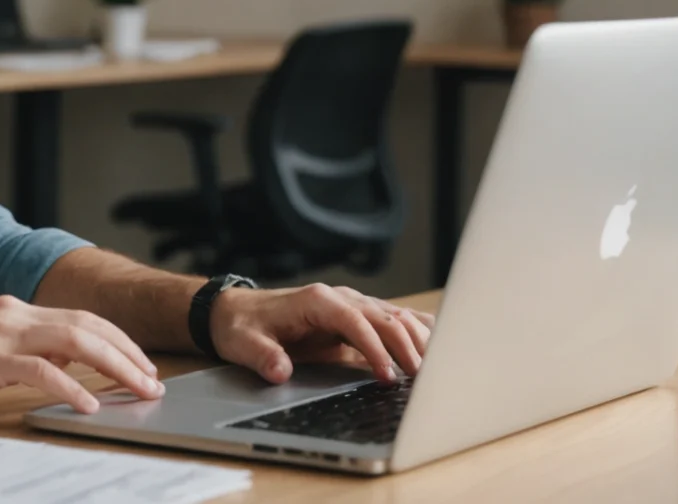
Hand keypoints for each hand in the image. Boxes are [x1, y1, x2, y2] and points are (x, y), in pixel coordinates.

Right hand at [0, 295, 164, 414]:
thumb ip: (17, 348)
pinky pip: (40, 370)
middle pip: (87, 326)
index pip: (79, 318)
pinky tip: (88, 405)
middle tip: (154, 380)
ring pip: (74, 341)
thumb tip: (60, 365)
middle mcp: (10, 312)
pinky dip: (70, 386)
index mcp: (10, 309)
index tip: (140, 365)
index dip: (117, 340)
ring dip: (114, 366)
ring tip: (139, 390)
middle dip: (128, 352)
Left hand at [210, 283, 434, 384]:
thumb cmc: (243, 326)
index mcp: (316, 301)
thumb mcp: (243, 343)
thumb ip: (263, 356)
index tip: (386, 376)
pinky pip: (394, 322)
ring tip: (439, 370)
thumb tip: (280, 371)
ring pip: (396, 318)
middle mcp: (339, 298)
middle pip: (385, 317)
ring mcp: (352, 306)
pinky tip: (440, 346)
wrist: (237, 311)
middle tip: (423, 380)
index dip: (374, 347)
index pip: (355, 321)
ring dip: (418, 340)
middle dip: (407, 347)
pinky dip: (417, 332)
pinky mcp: (358, 318)